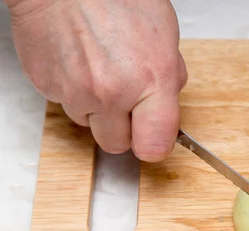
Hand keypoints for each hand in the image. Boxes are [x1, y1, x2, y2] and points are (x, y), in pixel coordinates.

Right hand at [6, 0, 186, 161]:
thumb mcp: (164, 35)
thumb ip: (169, 77)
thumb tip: (167, 102)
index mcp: (151, 79)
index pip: (154, 145)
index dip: (155, 146)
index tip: (153, 140)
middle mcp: (113, 91)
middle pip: (117, 144)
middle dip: (123, 128)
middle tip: (125, 101)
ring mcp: (77, 92)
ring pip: (89, 125)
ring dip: (96, 108)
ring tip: (99, 70)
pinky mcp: (48, 87)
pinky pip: (65, 104)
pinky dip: (73, 91)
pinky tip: (79, 63)